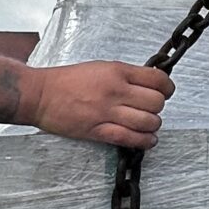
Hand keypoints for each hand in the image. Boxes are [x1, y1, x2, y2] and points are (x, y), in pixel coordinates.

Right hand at [26, 61, 172, 150]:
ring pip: (148, 122)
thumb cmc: (67, 80)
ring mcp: (107, 112)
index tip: (165, 92)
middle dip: (158, 108)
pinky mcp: (98, 131)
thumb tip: (149, 83)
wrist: (40, 94)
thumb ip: (126, 75)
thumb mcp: (101, 67)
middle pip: (156, 103)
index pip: (157, 79)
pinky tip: (146, 139)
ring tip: (147, 125)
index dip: (167, 88)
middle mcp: (116, 91)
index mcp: (117, 71)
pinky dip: (144, 141)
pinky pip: (130, 139)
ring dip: (152, 125)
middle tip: (151, 109)